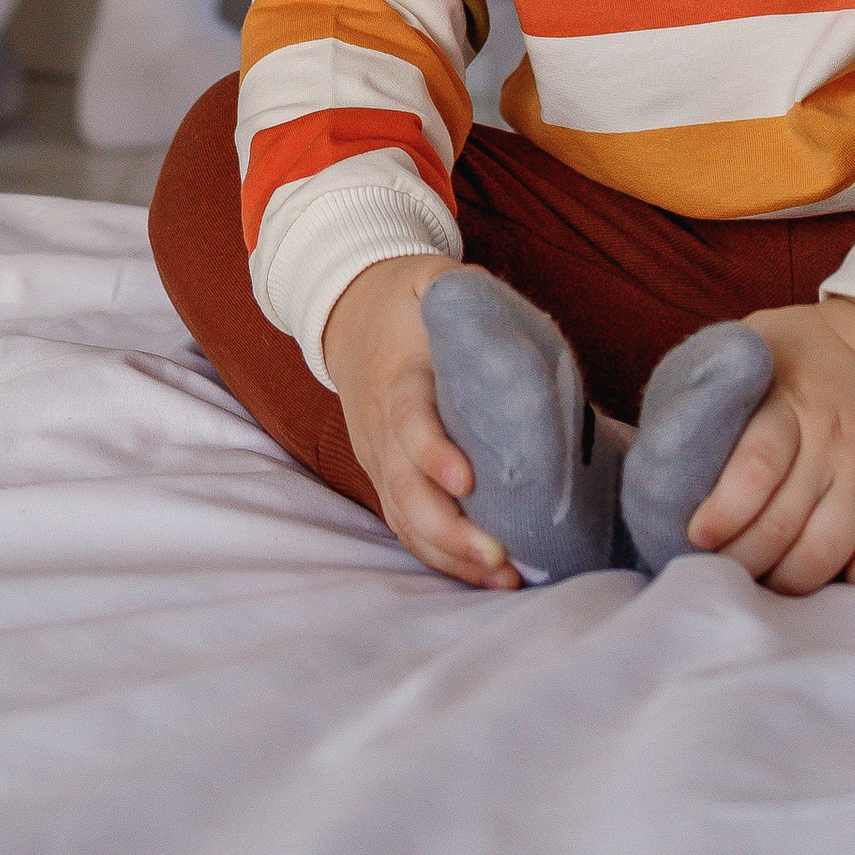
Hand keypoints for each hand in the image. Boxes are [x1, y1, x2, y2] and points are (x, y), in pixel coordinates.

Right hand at [323, 254, 519, 589]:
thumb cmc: (404, 300)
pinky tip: (486, 575)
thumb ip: (457, 288)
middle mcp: (382, 428)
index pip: (408, 420)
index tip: (467, 480)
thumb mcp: (428, 278)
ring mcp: (380, 460)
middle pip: (403, 489)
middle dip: (448, 529)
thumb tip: (487, 305)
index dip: (432, 452)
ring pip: (404, 519)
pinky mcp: (388, 481)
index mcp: (398, 376)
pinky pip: (407, 528)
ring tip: (505, 575)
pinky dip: (441, 559)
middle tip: (499, 553)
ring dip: (451, 555)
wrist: (350, 316)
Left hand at [683, 297, 854, 594]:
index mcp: (789, 400)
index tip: (699, 535)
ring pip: (829, 549)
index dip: (725, 510)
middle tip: (719, 573)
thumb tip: (667, 443)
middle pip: (785, 521)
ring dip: (789, 581)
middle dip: (744, 559)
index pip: (757, 465)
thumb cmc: (807, 351)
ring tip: (762, 585)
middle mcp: (832, 439)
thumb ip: (717, 384)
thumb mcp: (756, 341)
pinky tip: (829, 580)